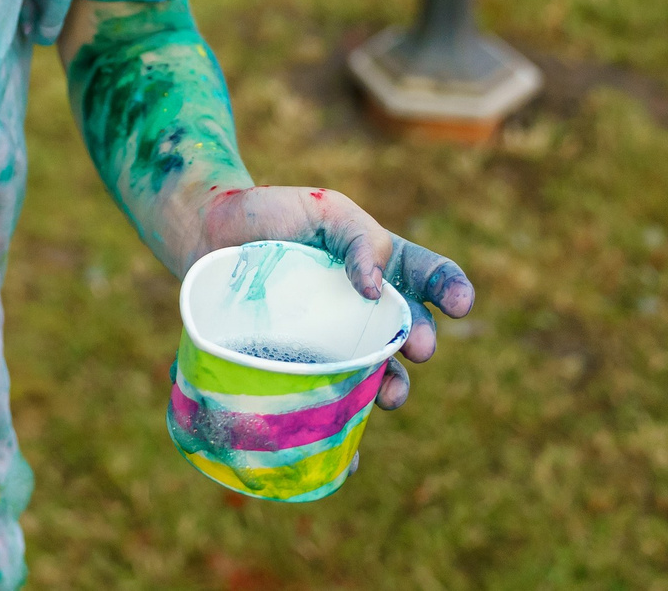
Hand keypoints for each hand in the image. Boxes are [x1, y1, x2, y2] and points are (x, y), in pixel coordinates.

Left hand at [195, 184, 474, 410]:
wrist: (207, 234)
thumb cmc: (272, 215)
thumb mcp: (322, 210)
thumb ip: (357, 236)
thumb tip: (377, 289)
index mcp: (378, 264)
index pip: (427, 276)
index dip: (450, 289)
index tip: (461, 304)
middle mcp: (363, 308)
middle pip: (406, 331)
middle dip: (419, 340)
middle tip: (417, 347)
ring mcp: (332, 339)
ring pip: (376, 375)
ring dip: (391, 390)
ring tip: (390, 397)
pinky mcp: (301, 365)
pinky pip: (329, 406)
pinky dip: (342, 436)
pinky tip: (348, 456)